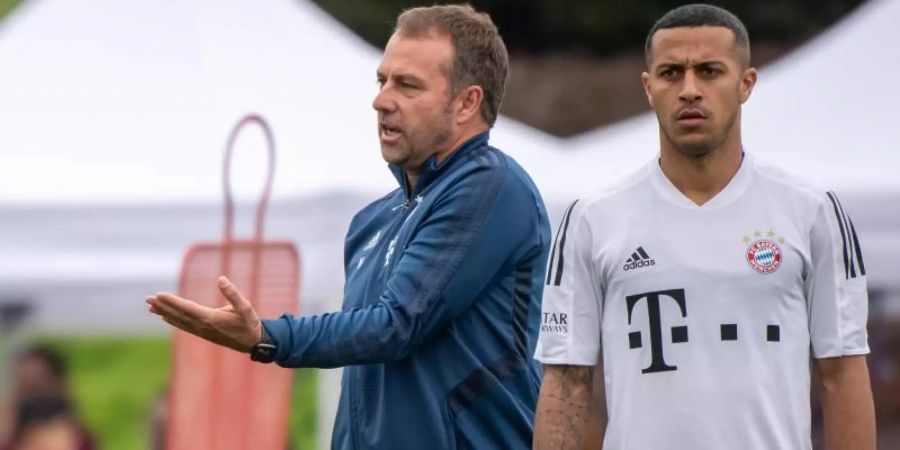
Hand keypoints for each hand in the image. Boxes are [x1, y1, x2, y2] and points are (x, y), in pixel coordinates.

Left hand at [146, 276, 261, 352]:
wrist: (253, 342)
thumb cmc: (250, 323)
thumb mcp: (245, 306)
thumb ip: (232, 293)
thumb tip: (221, 279)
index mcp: (211, 319)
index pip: (187, 308)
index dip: (172, 301)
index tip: (159, 295)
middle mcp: (203, 326)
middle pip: (178, 315)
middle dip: (162, 306)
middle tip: (147, 299)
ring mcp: (202, 331)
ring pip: (179, 321)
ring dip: (164, 313)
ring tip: (150, 307)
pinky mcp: (203, 333)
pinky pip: (184, 326)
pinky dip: (173, 320)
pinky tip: (164, 316)